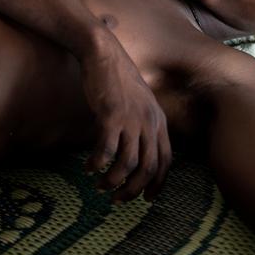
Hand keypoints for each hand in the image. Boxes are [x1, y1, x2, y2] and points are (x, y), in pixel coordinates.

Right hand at [80, 34, 171, 202]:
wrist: (104, 54)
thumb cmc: (118, 79)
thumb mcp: (139, 103)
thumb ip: (141, 125)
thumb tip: (134, 151)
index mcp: (159, 120)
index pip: (166, 160)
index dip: (158, 183)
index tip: (147, 198)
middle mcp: (149, 122)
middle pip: (148, 168)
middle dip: (133, 190)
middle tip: (117, 200)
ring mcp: (132, 119)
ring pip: (127, 163)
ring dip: (113, 181)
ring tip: (100, 186)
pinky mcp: (111, 115)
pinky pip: (106, 150)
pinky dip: (97, 163)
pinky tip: (88, 168)